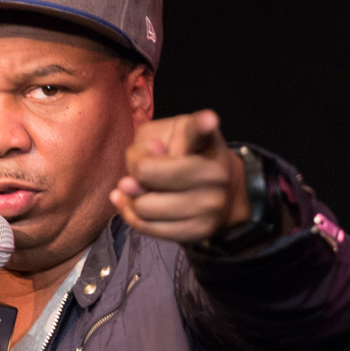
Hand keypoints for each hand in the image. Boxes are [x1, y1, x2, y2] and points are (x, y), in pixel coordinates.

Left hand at [109, 110, 249, 242]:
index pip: (200, 131)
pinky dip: (132, 215)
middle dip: (133, 172)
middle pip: (146, 173)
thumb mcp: (164, 133)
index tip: (208, 120)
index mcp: (205, 140)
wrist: (218, 191)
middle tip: (140, 171)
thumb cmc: (182, 154)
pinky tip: (131, 203)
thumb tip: (135, 178)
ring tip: (136, 189)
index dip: (204, 124)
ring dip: (131, 197)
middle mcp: (214, 173)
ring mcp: (209, 205)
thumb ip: (145, 145)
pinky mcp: (199, 231)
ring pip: (144, 206)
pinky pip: (149, 228)